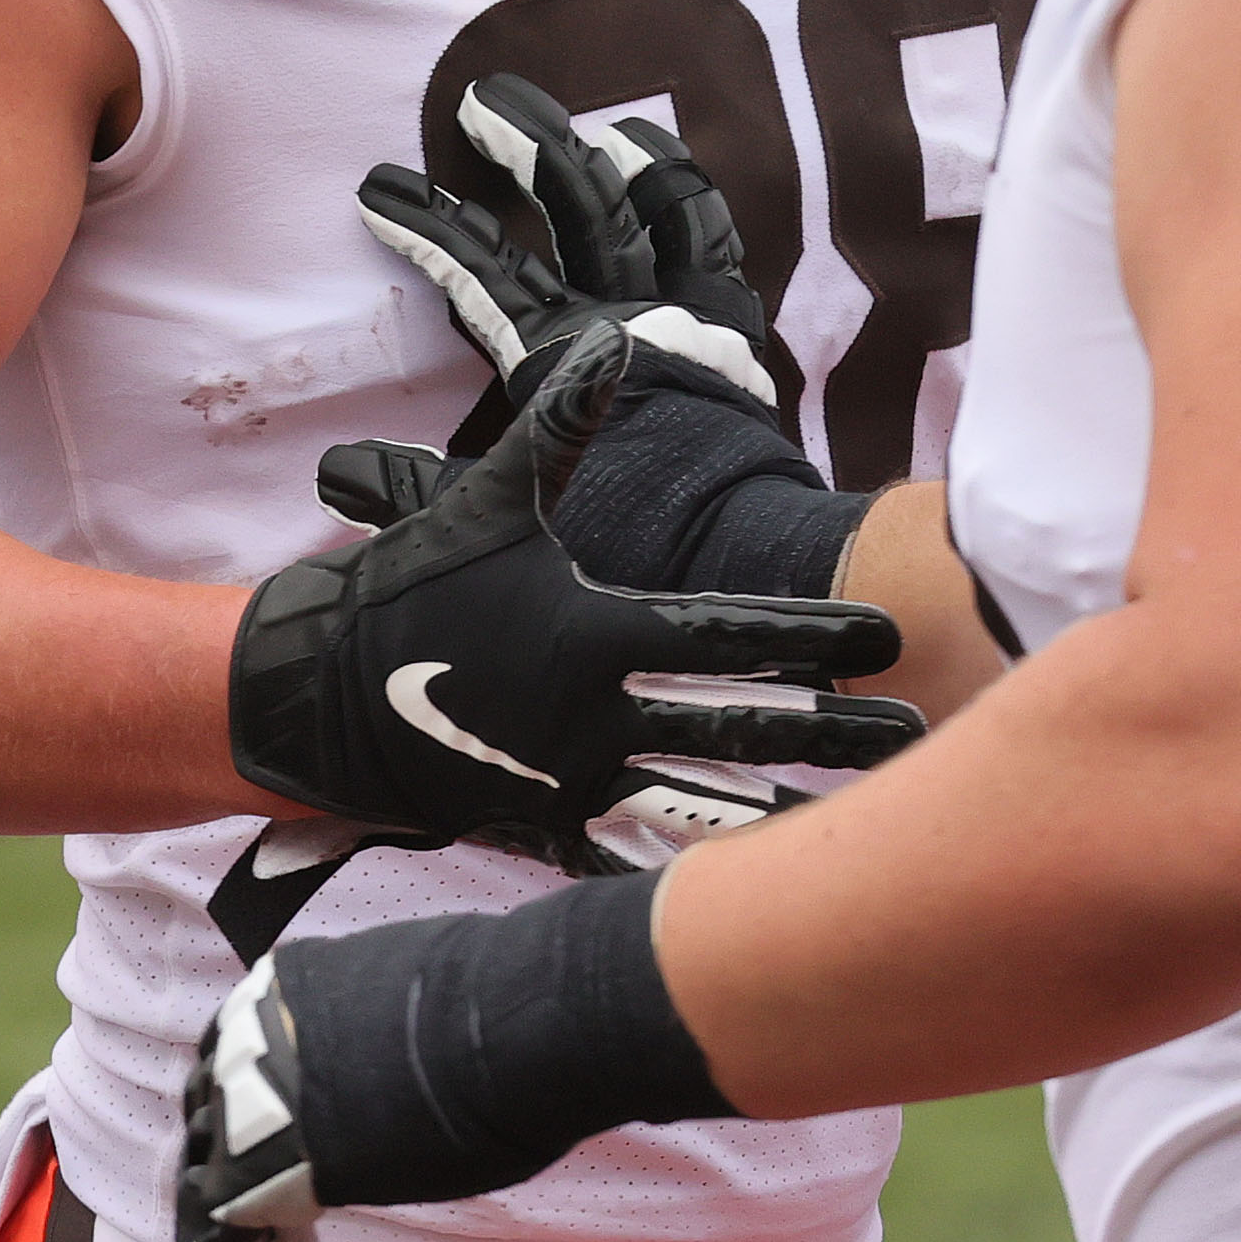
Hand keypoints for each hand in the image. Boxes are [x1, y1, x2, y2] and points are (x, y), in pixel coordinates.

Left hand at [179, 868, 727, 1241]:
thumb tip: (373, 1079)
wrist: (509, 1024)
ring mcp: (244, 1095)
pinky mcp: (251, 1162)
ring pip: (213, 1188)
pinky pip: (224, 1238)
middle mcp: (250, 1032)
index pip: (246, 1072)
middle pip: (219, 1130)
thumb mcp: (403, 1018)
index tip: (290, 1182)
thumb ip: (362, 1053)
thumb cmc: (493, 1016)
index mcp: (288, 989)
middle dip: (243, 1198)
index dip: (258, 1136)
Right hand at [231, 321, 922, 872]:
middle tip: (919, 738)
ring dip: (784, 809)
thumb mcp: (487, 502)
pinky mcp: (543, 828)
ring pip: (703, 802)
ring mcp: (572, 782)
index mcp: (594, 637)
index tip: (888, 639)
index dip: (812, 634)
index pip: (728, 636)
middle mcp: (596, 717)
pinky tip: (754, 893)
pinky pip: (630, 856)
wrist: (321, 696)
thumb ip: (559, 430)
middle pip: (740, 727)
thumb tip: (610, 347)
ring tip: (863, 823)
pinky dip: (690, 873)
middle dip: (835, 734)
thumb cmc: (412, 588)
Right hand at [355, 75, 878, 603]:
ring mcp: (681, 311)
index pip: (476, 267)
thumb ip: (413, 490)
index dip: (426, 223)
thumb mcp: (497, 523)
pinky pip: (710, 237)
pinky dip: (684, 194)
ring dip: (613, 154)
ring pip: (646, 202)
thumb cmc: (614, 545)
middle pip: (569, 200)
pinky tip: (667, 169)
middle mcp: (620, 314)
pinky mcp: (728, 326)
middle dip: (519, 141)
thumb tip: (337, 473)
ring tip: (587, 123)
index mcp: (555, 354)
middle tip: (479, 101)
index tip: (378, 188)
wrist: (732, 561)